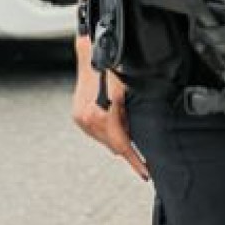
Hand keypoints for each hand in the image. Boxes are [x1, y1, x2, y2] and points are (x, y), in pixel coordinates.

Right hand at [72, 46, 149, 180]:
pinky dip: (109, 130)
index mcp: (101, 116)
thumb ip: (131, 116)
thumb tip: (140, 135)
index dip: (135, 161)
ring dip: (118, 135)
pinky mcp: (78, 115)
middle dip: (128, 144)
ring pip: (105, 139)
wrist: (91, 51)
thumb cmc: (110, 65)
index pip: (122, 147)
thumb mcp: (127, 91)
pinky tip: (116, 120)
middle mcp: (87, 120)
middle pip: (113, 145)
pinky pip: (97, 131)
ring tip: (127, 121)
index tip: (145, 172)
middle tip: (140, 137)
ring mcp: (81, 118)